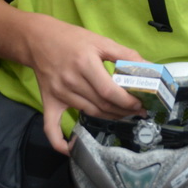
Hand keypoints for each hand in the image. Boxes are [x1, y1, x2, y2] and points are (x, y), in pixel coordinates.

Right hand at [19, 17, 142, 153]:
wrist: (38, 39)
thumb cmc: (72, 39)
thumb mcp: (100, 41)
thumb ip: (125, 54)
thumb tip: (149, 67)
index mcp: (85, 64)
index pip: (109, 92)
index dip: (127, 102)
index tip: (141, 104)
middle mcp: (71, 82)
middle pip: (102, 105)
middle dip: (124, 111)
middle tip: (137, 110)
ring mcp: (59, 94)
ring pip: (88, 113)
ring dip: (109, 118)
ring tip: (123, 115)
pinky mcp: (49, 102)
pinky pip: (51, 126)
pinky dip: (60, 141)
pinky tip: (71, 148)